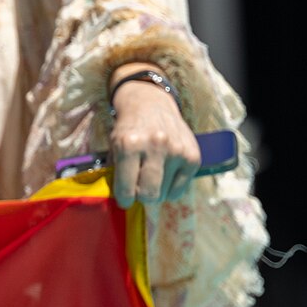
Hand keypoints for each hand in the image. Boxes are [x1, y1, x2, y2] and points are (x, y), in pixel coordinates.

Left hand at [108, 73, 199, 208]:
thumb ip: (115, 172)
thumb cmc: (129, 130)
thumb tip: (119, 201)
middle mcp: (155, 146)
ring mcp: (177, 151)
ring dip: (156, 192)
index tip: (124, 200)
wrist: (151, 105)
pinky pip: (181, 189)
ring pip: (165, 194)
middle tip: (138, 190)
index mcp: (129, 145)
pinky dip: (171, 189)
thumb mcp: (114, 146)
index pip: (126, 189)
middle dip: (141, 197)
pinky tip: (165, 176)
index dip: (124, 200)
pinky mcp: (193, 156)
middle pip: (149, 194)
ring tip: (151, 178)